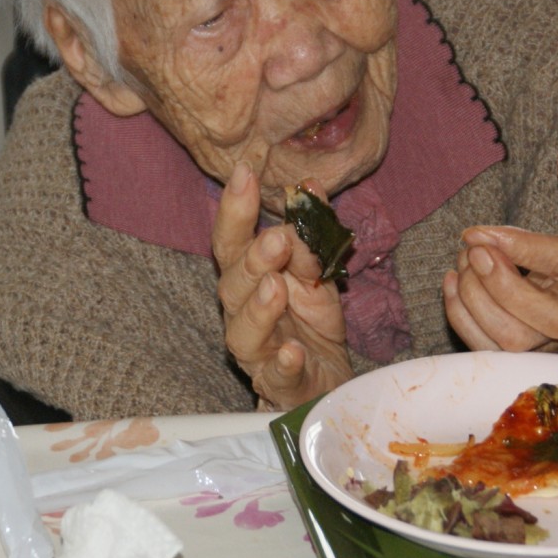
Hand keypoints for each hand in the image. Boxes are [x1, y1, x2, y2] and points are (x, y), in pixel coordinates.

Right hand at [213, 163, 352, 408]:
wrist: (325, 380)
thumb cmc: (310, 322)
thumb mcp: (317, 270)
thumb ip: (311, 232)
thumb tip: (311, 185)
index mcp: (247, 279)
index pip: (232, 241)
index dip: (235, 209)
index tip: (244, 173)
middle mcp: (242, 313)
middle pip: (233, 285)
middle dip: (253, 260)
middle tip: (278, 239)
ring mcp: (258, 352)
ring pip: (244, 332)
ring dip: (259, 309)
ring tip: (277, 288)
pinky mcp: (281, 385)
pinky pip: (276, 376)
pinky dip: (283, 363)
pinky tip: (293, 351)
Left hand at [442, 135, 557, 367]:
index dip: (517, 248)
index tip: (476, 231)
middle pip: (539, 318)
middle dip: (496, 283)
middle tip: (474, 246)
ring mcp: (553, 339)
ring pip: (511, 341)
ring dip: (474, 300)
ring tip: (466, 260)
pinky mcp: (528, 350)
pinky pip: (489, 350)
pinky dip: (461, 317)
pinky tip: (454, 282)